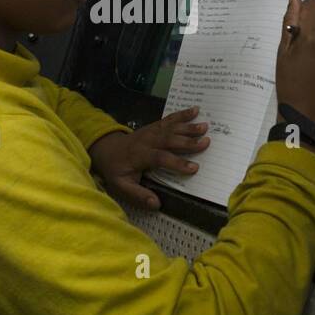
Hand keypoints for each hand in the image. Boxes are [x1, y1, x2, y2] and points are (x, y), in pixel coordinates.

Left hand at [87, 106, 209, 209]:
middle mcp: (147, 141)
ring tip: (205, 126)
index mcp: (140, 156)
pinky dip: (182, 114)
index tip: (194, 168)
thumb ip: (138, 195)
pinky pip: (169, 119)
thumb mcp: (121, 186)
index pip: (160, 158)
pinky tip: (195, 110)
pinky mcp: (155, 126)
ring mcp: (151, 131)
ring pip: (171, 128)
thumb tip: (156, 204)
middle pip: (169, 140)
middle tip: (206, 143)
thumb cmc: (116, 170)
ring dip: (188, 127)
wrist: (107, 149)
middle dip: (188, 142)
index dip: (177, 163)